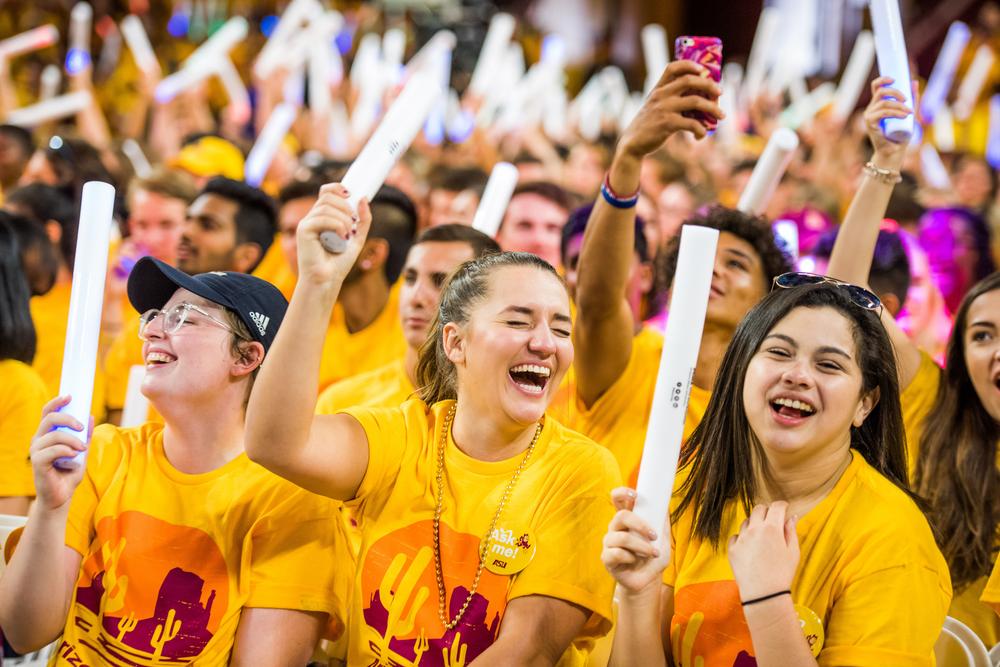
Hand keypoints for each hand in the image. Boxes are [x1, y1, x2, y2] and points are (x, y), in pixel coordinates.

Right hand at [29, 396, 90, 510]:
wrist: (62, 496)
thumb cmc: (69, 474)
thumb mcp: (82, 452)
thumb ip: (85, 436)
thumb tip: (91, 416)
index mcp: (47, 435)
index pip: (47, 412)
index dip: (56, 402)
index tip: (70, 396)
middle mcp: (38, 440)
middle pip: (49, 418)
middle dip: (69, 419)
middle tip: (82, 427)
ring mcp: (36, 451)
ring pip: (54, 435)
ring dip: (72, 439)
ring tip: (82, 449)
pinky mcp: (37, 463)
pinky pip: (53, 450)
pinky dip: (66, 450)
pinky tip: (74, 455)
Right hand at [295, 183, 371, 285]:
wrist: (327, 281)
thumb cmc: (338, 263)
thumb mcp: (357, 238)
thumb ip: (363, 220)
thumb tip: (364, 198)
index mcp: (323, 217)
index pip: (326, 192)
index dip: (337, 188)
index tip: (351, 194)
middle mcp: (313, 218)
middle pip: (328, 196)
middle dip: (346, 206)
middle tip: (354, 223)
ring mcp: (306, 223)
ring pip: (327, 207)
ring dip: (344, 219)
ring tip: (349, 235)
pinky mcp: (303, 230)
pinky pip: (322, 218)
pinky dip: (337, 225)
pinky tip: (342, 237)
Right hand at [601, 487, 670, 594]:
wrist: (648, 580)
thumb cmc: (653, 557)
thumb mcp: (663, 539)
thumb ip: (662, 522)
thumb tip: (665, 504)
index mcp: (626, 520)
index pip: (617, 499)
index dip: (622, 493)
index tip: (635, 494)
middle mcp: (615, 528)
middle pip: (621, 516)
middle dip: (640, 525)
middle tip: (653, 535)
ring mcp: (609, 543)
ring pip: (622, 538)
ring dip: (641, 546)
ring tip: (652, 553)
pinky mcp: (606, 558)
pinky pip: (616, 553)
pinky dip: (630, 558)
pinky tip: (634, 562)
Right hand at [618, 60, 722, 159]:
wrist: (633, 144)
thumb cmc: (649, 125)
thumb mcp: (654, 106)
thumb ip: (670, 99)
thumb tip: (700, 99)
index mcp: (658, 88)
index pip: (673, 67)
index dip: (690, 64)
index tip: (703, 69)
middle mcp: (661, 95)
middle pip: (690, 80)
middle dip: (709, 85)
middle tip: (720, 93)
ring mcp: (664, 108)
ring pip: (696, 101)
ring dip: (713, 108)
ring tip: (721, 115)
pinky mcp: (667, 124)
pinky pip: (692, 124)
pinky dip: (701, 130)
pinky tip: (701, 135)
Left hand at [727, 501, 798, 600]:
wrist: (763, 593)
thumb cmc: (782, 573)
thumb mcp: (793, 552)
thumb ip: (791, 531)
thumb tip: (791, 517)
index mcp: (772, 528)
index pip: (775, 506)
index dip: (781, 505)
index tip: (783, 508)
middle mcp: (754, 529)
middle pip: (758, 509)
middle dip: (766, 511)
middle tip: (772, 521)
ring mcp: (741, 538)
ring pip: (746, 522)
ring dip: (754, 525)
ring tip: (761, 538)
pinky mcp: (732, 548)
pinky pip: (736, 536)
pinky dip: (743, 538)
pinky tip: (750, 548)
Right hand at [863, 76, 912, 167]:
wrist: (894, 152)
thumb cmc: (901, 135)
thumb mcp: (910, 113)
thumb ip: (913, 99)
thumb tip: (914, 82)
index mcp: (878, 104)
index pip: (876, 87)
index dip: (883, 79)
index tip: (894, 79)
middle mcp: (871, 108)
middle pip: (881, 91)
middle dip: (895, 92)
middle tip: (907, 100)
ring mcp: (869, 116)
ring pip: (884, 103)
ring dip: (899, 106)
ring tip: (910, 113)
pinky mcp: (870, 124)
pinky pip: (883, 113)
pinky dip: (895, 113)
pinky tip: (905, 116)